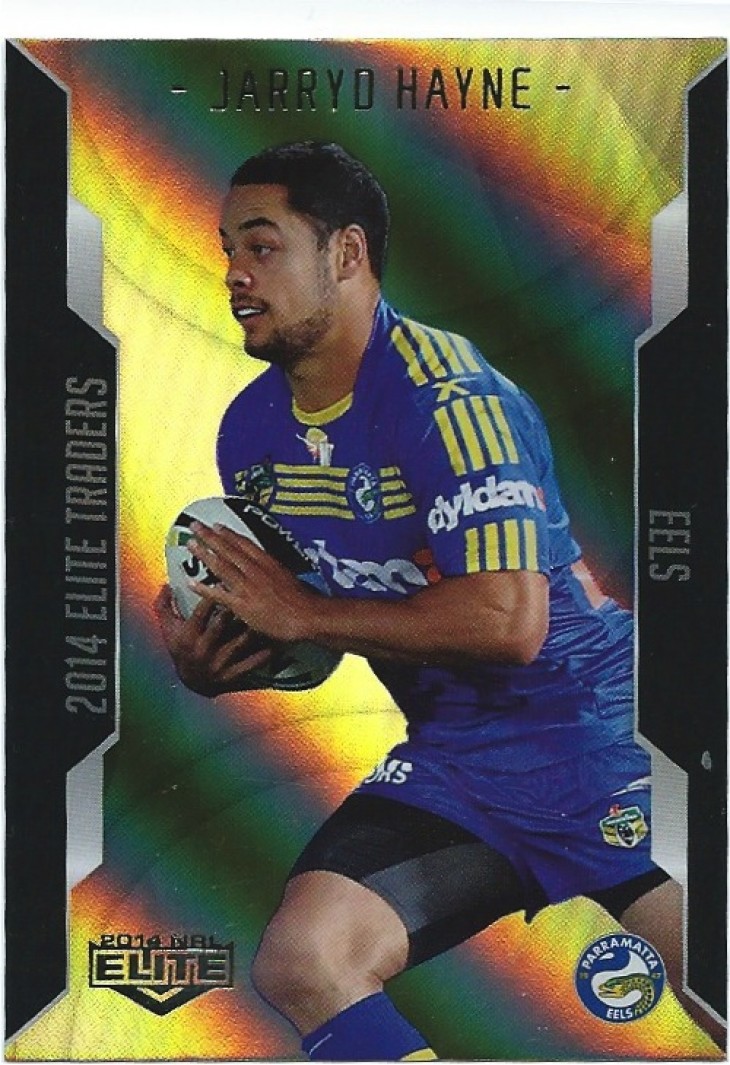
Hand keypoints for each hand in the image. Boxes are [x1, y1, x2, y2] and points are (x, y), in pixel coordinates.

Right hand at [153, 584, 274, 696]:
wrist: (191, 682)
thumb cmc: (181, 648)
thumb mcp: (168, 629)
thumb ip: (164, 606)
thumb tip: (166, 584)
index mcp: (188, 636)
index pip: (200, 613)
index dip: (211, 595)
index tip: (222, 578)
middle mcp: (203, 650)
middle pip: (221, 625)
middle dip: (235, 607)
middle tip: (250, 590)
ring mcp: (219, 664)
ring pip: (240, 642)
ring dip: (254, 627)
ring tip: (268, 612)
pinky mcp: (233, 675)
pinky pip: (252, 663)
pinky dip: (265, 653)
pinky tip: (276, 640)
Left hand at [186, 522, 315, 642]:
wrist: (307, 615)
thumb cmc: (305, 600)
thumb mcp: (291, 578)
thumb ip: (276, 574)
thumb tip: (272, 573)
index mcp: (269, 563)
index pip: (245, 544)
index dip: (229, 534)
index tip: (218, 526)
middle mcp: (256, 570)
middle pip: (229, 549)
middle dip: (211, 536)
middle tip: (196, 526)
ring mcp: (248, 586)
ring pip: (221, 566)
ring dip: (204, 553)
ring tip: (190, 543)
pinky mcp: (243, 604)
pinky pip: (219, 594)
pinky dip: (204, 588)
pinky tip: (191, 583)